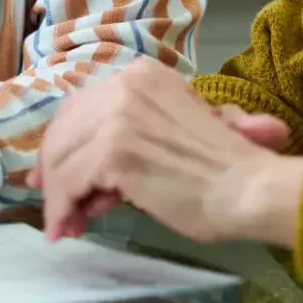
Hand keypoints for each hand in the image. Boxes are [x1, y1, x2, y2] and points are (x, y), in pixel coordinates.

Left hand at [34, 59, 302, 246]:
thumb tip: (89, 174)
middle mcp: (124, 85)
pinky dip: (62, 207)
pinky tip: (66, 227)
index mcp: (141, 75)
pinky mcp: (114, 151)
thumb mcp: (170, 131)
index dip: (64, 141)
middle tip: (54, 206)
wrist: (249, 188)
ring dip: (59, 197)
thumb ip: (129, 137)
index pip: (83, 106)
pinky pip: (70, 182)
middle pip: (66, 129)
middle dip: (54, 169)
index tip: (54, 172)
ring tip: (65, 226)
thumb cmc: (223, 168)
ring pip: (63, 158)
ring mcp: (117, 116)